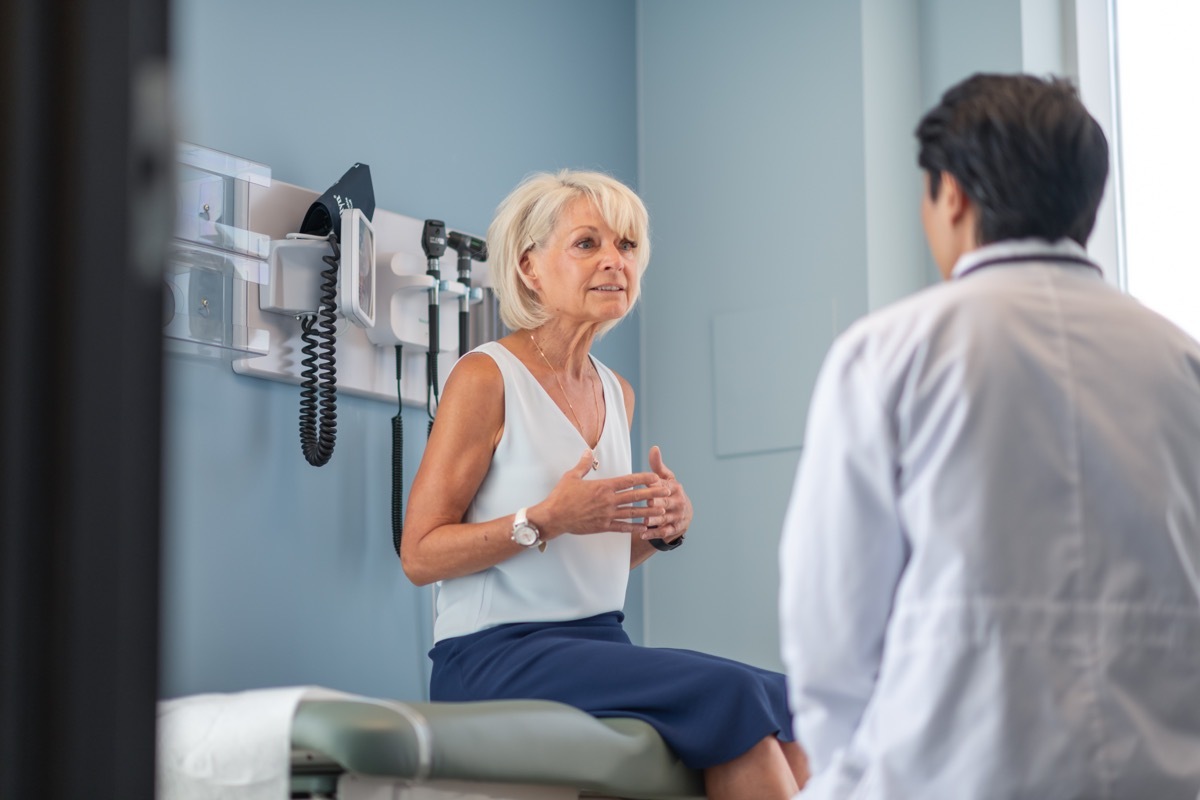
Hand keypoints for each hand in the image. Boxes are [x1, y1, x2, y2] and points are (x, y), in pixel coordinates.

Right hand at [533, 450, 670, 538]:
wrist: (553, 517)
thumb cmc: (561, 496)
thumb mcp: (571, 476)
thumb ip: (583, 464)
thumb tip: (588, 451)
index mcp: (603, 486)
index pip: (628, 480)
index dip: (643, 478)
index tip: (655, 477)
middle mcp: (608, 500)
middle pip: (635, 496)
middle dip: (653, 493)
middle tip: (667, 491)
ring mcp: (607, 514)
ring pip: (632, 512)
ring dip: (649, 511)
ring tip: (663, 511)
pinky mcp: (603, 526)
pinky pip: (622, 527)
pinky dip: (634, 527)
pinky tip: (644, 527)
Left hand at [641, 445, 692, 543]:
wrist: (683, 513)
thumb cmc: (669, 492)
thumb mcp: (666, 478)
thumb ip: (657, 465)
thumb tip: (654, 448)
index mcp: (675, 488)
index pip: (665, 486)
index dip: (657, 486)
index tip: (648, 485)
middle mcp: (678, 502)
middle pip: (666, 502)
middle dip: (657, 503)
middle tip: (647, 503)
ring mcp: (677, 516)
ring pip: (665, 518)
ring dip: (655, 520)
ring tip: (644, 520)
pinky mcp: (675, 528)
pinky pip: (664, 532)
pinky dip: (654, 533)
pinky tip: (642, 533)